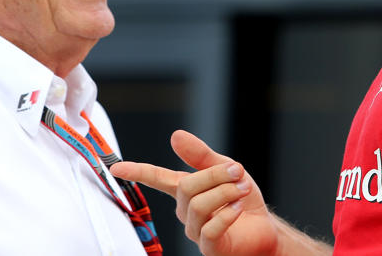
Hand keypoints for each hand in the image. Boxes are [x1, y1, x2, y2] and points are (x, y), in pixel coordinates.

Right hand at [110, 130, 279, 255]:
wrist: (264, 229)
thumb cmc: (243, 199)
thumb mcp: (225, 168)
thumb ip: (200, 155)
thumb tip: (175, 135)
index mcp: (185, 190)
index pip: (157, 179)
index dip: (137, 172)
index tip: (116, 167)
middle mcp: (186, 211)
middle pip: (186, 187)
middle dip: (214, 175)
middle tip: (238, 171)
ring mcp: (196, 230)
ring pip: (198, 205)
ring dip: (225, 192)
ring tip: (243, 189)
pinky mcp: (210, 246)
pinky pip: (211, 228)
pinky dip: (228, 214)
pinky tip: (239, 208)